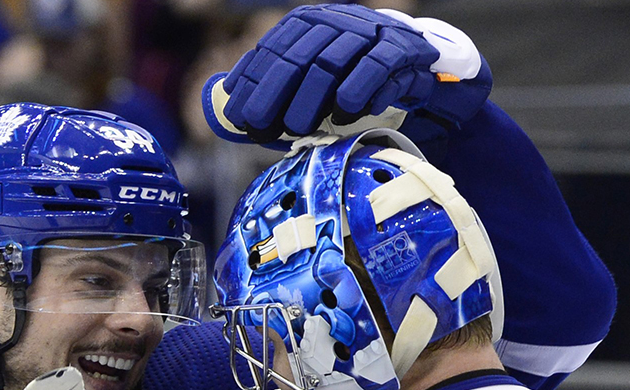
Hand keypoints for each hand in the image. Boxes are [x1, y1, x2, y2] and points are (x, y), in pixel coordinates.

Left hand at [203, 4, 491, 145]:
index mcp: (307, 23)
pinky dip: (359, 90)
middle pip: (298, 56)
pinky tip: (347, 113)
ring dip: (312, 98)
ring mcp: (368, 33)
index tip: (239, 116)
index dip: (252, 82)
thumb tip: (222, 106)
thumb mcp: (307, 78)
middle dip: (275, 94)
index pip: (273, 49)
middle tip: (260, 126)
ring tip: (298, 128)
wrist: (407, 59)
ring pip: (333, 61)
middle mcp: (335, 22)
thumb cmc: (348, 75)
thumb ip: (269, 90)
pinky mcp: (398, 49)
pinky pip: (376, 67)